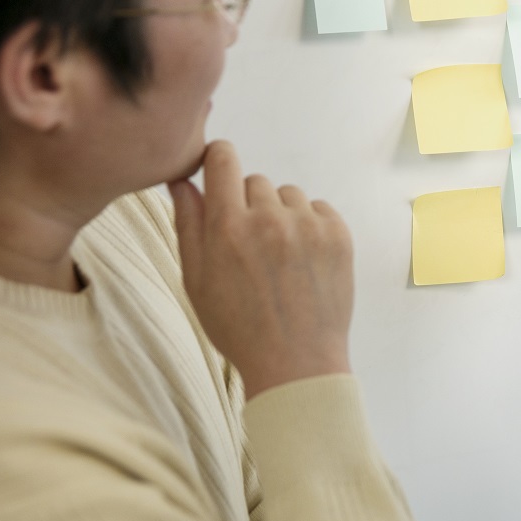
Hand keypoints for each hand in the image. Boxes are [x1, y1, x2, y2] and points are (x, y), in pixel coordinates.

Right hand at [168, 140, 353, 399]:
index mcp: (229, 227)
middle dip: (248, 204)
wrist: (296, 361)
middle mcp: (270, 219)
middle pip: (255, 182)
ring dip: (281, 215)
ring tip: (279, 258)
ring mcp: (309, 225)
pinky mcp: (338, 234)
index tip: (218, 171)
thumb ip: (189, 224)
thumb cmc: (238, 325)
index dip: (218, 160)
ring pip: (288, 195)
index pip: (223, 160)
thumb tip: (182, 181)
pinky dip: (310, 225)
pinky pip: (319, 209)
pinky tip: (303, 260)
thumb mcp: (197, 280)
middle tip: (250, 246)